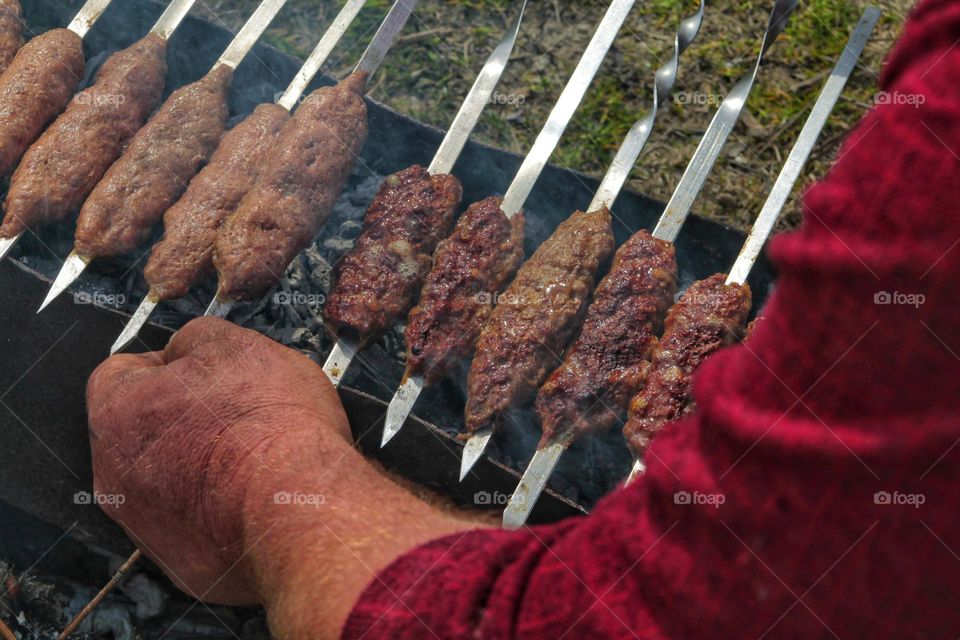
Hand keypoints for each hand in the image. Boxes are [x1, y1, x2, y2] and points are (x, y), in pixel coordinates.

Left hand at [87, 317, 351, 603]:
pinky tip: (262, 493)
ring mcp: (148, 528)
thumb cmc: (269, 427)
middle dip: (187, 418)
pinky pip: (198, 524)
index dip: (169, 363)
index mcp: (117, 414)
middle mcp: (116, 477)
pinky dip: (224, 508)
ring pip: (171, 482)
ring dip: (206, 466)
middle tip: (239, 410)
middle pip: (145, 432)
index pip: (121, 373)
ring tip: (259, 455)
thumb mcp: (238, 345)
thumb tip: (190, 348)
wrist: (301, 509)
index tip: (206, 367)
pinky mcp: (186, 563)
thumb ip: (198, 338)